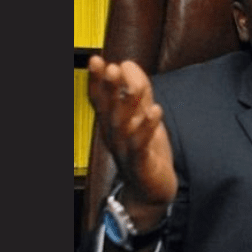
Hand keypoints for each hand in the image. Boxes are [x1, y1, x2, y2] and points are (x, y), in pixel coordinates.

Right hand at [88, 56, 176, 230]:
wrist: (150, 191)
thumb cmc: (145, 152)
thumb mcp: (141, 117)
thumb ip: (138, 92)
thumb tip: (128, 64)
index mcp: (112, 123)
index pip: (101, 99)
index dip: (97, 81)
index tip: (96, 60)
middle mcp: (114, 136)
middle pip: (109, 109)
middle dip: (109, 88)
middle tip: (111, 68)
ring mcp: (125, 150)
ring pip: (124, 125)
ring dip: (129, 105)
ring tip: (136, 86)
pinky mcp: (141, 163)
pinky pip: (141, 145)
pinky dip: (147, 128)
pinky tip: (155, 112)